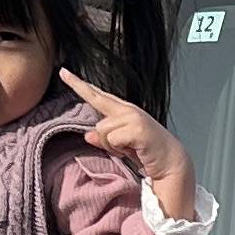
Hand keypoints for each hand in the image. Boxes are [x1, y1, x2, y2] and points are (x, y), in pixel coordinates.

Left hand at [57, 70, 199, 223]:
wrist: (171, 163)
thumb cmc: (147, 152)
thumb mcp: (121, 146)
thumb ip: (105, 138)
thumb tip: (88, 135)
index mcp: (123, 111)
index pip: (98, 95)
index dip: (80, 84)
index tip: (63, 72)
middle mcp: (128, 110)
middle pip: (97, 102)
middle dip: (87, 100)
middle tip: (82, 95)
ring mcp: (134, 117)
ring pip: (103, 129)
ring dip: (111, 144)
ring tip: (128, 149)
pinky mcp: (138, 128)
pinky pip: (112, 139)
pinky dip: (118, 149)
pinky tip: (133, 150)